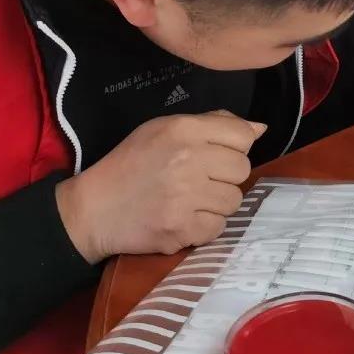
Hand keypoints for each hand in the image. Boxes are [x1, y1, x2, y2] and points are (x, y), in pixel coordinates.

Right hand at [56, 110, 263, 262]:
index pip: (244, 136)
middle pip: (242, 169)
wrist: (93, 209)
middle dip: (226, 176)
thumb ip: (215, 124)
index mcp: (184, 129)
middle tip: (201, 180)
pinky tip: (185, 218)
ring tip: (191, 199)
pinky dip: (205, 226)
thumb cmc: (132, 163)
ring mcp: (185, 197)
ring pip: (234, 200)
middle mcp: (188, 160)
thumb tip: (260, 128)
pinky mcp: (182, 230)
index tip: (216, 155)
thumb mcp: (166, 128)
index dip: (234, 147)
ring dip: (217, 203)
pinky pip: (218, 228)